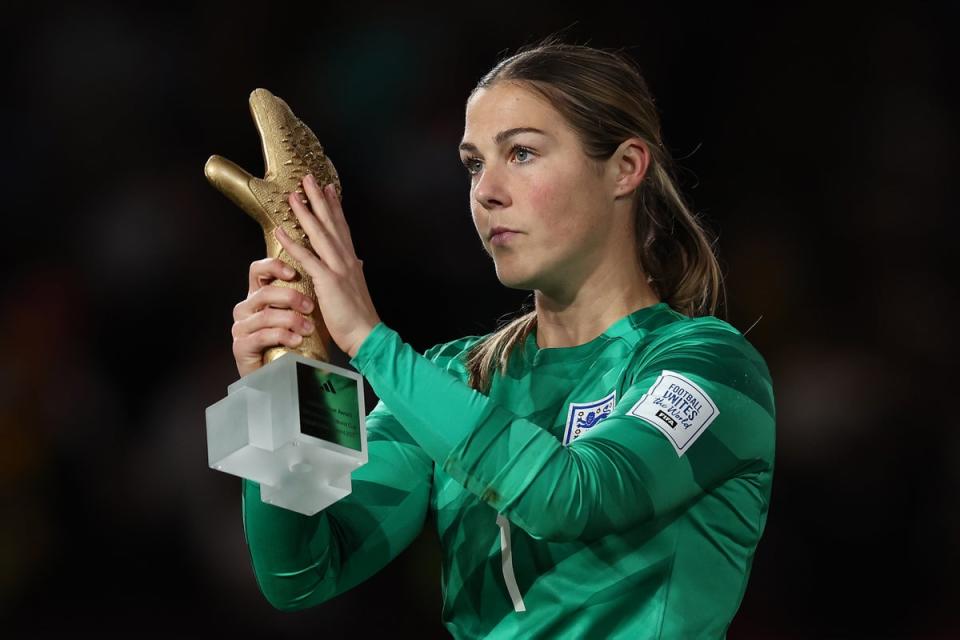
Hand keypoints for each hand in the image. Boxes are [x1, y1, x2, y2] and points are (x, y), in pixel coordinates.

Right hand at [231, 258, 317, 376]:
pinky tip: (296, 340)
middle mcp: (245, 308)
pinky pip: (262, 336)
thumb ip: (303, 295)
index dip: (273, 266)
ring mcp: (241, 327)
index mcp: (257, 295)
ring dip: (292, 320)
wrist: (281, 374)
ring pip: (266, 315)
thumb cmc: (294, 341)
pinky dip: (283, 336)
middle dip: (291, 297)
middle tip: (311, 306)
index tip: (293, 272)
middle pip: (265, 292)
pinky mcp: (241, 346)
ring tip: (309, 328)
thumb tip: (322, 271)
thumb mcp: (299, 314)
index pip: (257, 270)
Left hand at [276, 173, 380, 357]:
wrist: (367, 334)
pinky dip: (293, 243)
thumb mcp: (357, 289)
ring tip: (294, 196)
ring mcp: (338, 268)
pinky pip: (307, 258)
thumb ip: (355, 273)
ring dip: (305, 213)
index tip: (328, 189)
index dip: (334, 207)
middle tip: (309, 179)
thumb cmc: (360, 317)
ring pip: (319, 234)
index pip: (342, 228)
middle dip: (319, 200)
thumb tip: (358, 263)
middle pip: (331, 223)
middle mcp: (346, 259)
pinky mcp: (328, 280)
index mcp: (352, 261)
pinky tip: (281, 231)